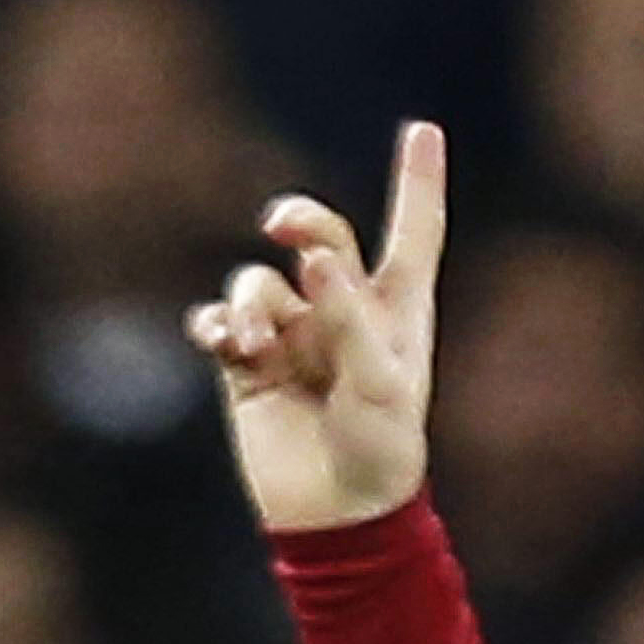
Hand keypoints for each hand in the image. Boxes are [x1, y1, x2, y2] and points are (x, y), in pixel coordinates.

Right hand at [190, 119, 447, 532]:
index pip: (413, 233)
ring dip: (254, 303)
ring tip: (259, 346)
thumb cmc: (379, 450)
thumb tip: (314, 258)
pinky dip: (218, 326)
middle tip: (285, 226)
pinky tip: (224, 345)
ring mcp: (294, 335)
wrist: (337, 515)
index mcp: (397, 311)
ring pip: (259, 283)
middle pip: (318, 237)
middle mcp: (344, 312)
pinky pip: (221, 322)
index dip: (417, 182)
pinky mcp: (248, 364)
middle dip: (299, 220)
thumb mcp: (381, 385)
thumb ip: (349, 317)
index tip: (425, 128)